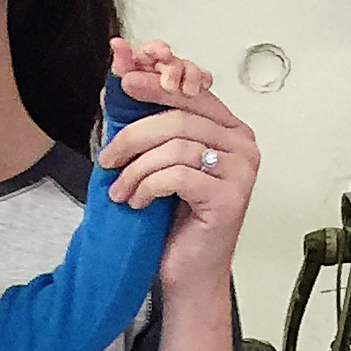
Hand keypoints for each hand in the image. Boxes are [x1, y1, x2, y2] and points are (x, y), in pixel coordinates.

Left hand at [101, 39, 258, 302]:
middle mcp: (243, 146)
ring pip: (176, 146)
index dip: (156, 85)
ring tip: (119, 189)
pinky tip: (136, 202)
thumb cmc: (177, 220)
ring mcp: (241, 171)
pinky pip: (178, 176)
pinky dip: (148, 186)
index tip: (123, 82)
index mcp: (231, 130)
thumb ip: (157, 127)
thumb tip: (123, 78)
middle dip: (134, 134)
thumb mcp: (164, 164)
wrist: (189, 272)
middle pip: (181, 118)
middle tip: (107, 157)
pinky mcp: (230, 198)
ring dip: (136, 168)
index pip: (192, 94)